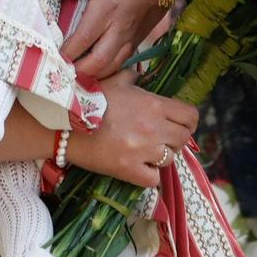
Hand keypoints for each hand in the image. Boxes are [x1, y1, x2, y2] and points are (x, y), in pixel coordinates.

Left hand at [58, 0, 164, 78]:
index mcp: (105, 10)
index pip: (82, 40)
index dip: (66, 53)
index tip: (52, 57)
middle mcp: (118, 29)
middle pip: (97, 61)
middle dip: (79, 72)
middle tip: (63, 72)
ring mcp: (130, 38)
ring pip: (112, 66)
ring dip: (94, 75)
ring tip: (78, 75)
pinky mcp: (139, 41)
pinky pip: (122, 62)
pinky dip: (108, 69)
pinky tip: (98, 69)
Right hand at [68, 72, 197, 187]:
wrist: (65, 121)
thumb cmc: (89, 97)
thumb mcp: (115, 80)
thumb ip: (133, 78)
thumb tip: (139, 77)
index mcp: (154, 104)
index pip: (190, 116)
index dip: (188, 121)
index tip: (180, 124)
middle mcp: (154, 128)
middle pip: (184, 139)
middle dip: (174, 139)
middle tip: (160, 139)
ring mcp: (142, 150)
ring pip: (170, 159)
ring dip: (161, 157)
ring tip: (147, 153)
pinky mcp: (129, 170)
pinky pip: (153, 179)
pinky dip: (149, 175)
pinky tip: (138, 167)